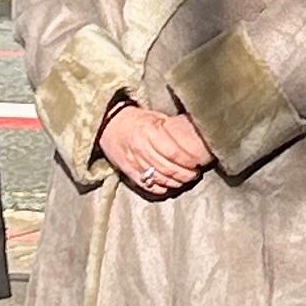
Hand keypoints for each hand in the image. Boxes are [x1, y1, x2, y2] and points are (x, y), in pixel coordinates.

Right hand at [97, 101, 213, 198]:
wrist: (107, 125)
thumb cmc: (135, 119)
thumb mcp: (154, 116)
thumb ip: (171, 128)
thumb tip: (194, 134)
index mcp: (149, 131)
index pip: (174, 152)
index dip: (188, 160)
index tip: (199, 162)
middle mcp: (141, 148)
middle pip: (168, 168)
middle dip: (185, 174)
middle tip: (195, 174)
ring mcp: (133, 161)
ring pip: (159, 179)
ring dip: (175, 182)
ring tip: (185, 180)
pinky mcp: (127, 171)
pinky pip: (146, 185)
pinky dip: (159, 188)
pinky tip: (169, 186)